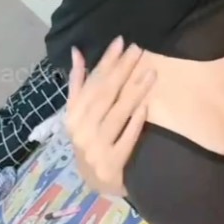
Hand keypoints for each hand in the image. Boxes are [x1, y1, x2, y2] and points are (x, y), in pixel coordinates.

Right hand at [65, 36, 155, 196]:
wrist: (95, 182)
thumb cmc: (88, 139)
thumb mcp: (77, 113)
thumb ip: (78, 82)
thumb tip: (76, 51)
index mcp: (73, 115)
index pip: (92, 83)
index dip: (106, 61)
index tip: (120, 42)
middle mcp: (82, 130)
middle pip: (105, 95)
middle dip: (123, 70)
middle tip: (139, 49)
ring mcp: (96, 148)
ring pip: (117, 114)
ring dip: (134, 92)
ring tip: (150, 71)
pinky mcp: (112, 164)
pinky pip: (125, 139)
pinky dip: (134, 123)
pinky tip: (146, 107)